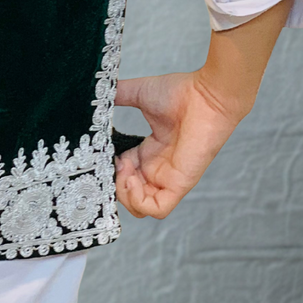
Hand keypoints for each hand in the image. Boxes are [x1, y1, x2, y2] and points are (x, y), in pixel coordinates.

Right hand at [113, 71, 242, 218]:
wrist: (207, 95)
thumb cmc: (181, 93)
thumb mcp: (140, 93)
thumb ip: (118, 95)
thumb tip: (96, 96)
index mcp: (151, 150)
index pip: (126, 171)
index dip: (112, 167)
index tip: (104, 153)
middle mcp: (159, 167)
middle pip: (131, 193)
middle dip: (115, 183)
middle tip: (113, 163)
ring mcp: (169, 178)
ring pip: (141, 206)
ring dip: (124, 193)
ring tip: (123, 170)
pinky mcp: (179, 184)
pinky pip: (157, 209)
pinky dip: (138, 200)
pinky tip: (131, 178)